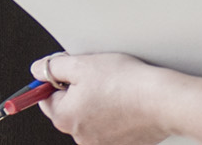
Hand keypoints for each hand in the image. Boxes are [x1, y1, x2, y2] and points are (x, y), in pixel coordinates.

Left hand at [31, 52, 172, 144]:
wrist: (163, 101)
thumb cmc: (126, 84)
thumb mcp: (81, 64)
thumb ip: (52, 67)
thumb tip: (38, 70)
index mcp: (65, 118)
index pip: (45, 97)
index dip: (55, 79)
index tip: (66, 71)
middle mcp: (81, 137)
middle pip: (68, 108)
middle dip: (78, 91)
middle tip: (96, 76)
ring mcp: (103, 144)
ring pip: (90, 116)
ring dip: (97, 102)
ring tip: (114, 88)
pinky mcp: (122, 144)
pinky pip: (110, 125)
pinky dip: (114, 113)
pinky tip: (125, 101)